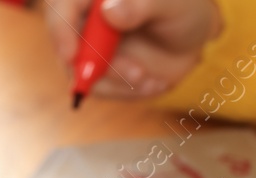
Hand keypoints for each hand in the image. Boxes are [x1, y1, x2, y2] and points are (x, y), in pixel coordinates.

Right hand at [44, 0, 220, 98]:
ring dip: (115, 81)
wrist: (195, 38)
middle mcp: (86, 17)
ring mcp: (89, 45)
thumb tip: (109, 10)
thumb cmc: (184, 10)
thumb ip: (141, 4)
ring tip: (148, 78)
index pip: (62, 5)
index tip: (71, 55)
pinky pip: (98, 88)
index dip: (60, 28)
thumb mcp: (173, 3)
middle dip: (94, 64)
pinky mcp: (98, 70)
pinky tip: (152, 84)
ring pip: (79, 70)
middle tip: (134, 73)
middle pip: (64, 41)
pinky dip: (125, 92)